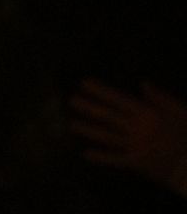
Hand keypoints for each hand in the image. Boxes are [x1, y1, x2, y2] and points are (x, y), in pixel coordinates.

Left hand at [70, 80, 186, 194]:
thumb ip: (162, 98)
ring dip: (89, 130)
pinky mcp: (138, 164)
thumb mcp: (182, 112)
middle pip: (108, 116)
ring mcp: (136, 147)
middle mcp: (138, 129)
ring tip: (72, 124)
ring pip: (107, 136)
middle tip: (70, 100)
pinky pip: (116, 159)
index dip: (100, 91)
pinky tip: (86, 153)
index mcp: (148, 114)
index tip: (83, 83)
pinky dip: (101, 157)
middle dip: (88, 108)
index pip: (118, 99)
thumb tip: (142, 83)